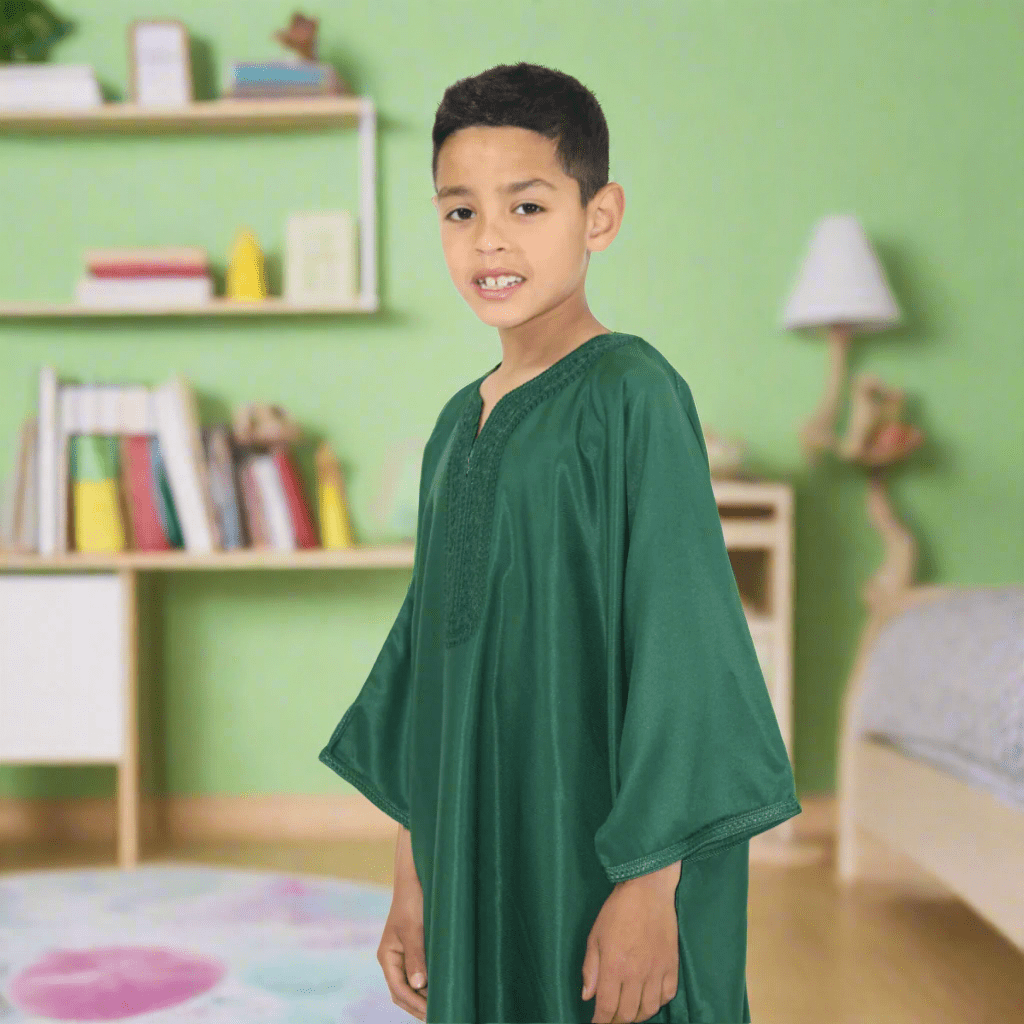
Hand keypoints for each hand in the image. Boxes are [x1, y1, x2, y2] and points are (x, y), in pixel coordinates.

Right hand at [378, 826, 427, 1020]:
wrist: (417, 876)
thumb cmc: (412, 900)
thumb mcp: (413, 928)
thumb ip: (416, 956)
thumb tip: (418, 985)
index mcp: (387, 956)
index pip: (399, 990)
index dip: (416, 1005)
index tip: (434, 1014)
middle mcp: (395, 959)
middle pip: (405, 993)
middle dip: (420, 1006)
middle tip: (444, 1014)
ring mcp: (406, 954)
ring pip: (414, 985)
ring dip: (427, 996)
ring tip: (448, 1005)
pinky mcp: (418, 948)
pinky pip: (423, 973)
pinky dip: (432, 983)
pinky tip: (446, 987)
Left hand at [581, 861, 679, 1022]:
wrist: (647, 890)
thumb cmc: (617, 911)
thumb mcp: (595, 936)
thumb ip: (591, 969)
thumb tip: (587, 997)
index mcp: (614, 966)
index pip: (607, 1008)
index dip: (601, 1021)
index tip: (597, 1023)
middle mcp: (636, 974)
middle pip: (628, 1014)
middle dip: (617, 1020)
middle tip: (611, 1016)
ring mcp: (657, 971)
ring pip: (649, 1010)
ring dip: (637, 1015)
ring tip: (629, 1010)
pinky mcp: (672, 965)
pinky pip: (668, 996)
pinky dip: (658, 1003)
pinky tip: (649, 997)